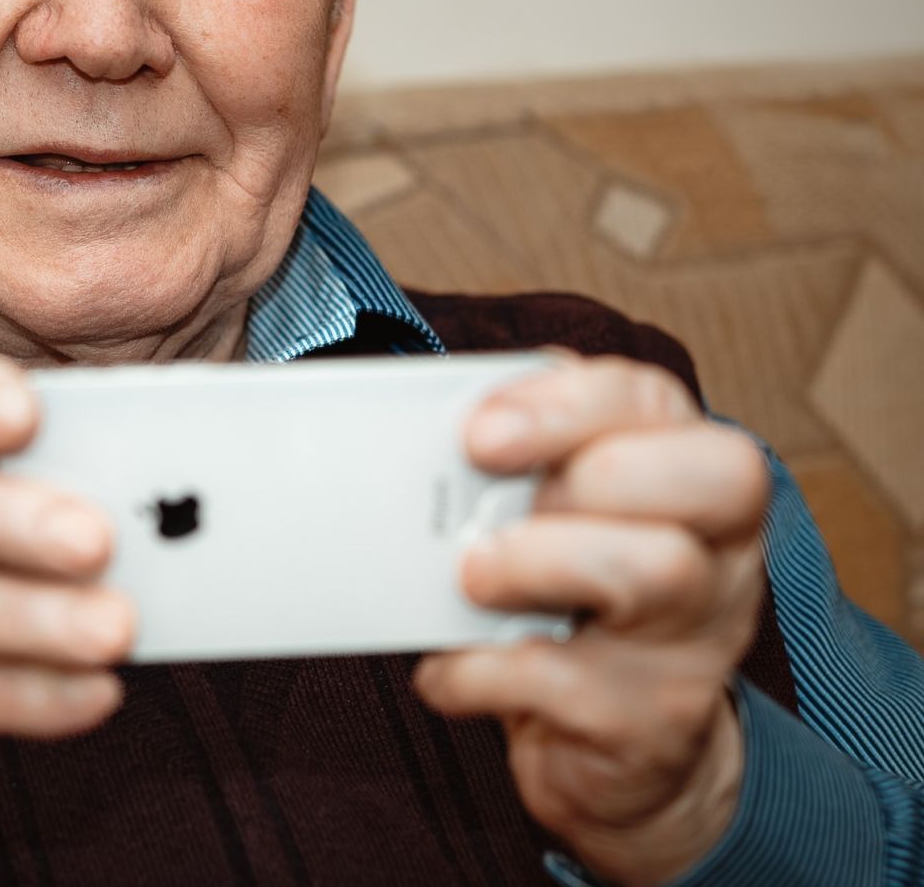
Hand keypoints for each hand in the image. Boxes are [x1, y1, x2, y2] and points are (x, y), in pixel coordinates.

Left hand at [414, 356, 769, 886]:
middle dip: (582, 474)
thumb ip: (509, 467)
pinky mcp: (659, 719)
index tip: (479, 431)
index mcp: (684, 467)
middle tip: (487, 509)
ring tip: (468, 579)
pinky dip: (486, 671)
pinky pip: (577, 683)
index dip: (567, 403)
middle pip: (710, 474)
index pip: (653, 400)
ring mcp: (701, 634)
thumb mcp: (544, 514)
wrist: (606, 739)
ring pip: (658, 570)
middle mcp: (718, 544)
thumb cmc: (561, 592)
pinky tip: (449, 668)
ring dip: (537, 564)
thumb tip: (421, 446)